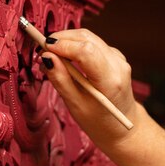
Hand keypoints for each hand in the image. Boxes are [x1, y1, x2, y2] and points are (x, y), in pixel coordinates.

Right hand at [38, 28, 137, 148]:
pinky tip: (65, 58)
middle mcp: (118, 65)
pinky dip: (76, 45)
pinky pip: (93, 43)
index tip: (43, 49)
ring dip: (67, 41)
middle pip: (86, 38)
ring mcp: (119, 59)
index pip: (86, 51)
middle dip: (61, 39)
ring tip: (51, 56)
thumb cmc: (99, 120)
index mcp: (110, 80)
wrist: (122, 127)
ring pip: (89, 37)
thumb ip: (61, 80)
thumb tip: (46, 57)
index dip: (62, 45)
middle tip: (42, 51)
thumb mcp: (75, 105)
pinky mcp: (116, 57)